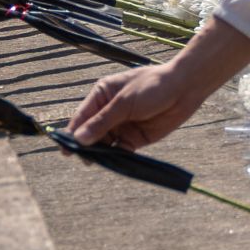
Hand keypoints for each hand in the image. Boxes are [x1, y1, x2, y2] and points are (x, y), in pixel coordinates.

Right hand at [65, 17, 249, 151]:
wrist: (185, 88)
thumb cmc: (153, 86)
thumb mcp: (125, 102)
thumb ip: (103, 122)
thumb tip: (79, 139)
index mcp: (101, 96)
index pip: (81, 117)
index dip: (71, 134)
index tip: (65, 150)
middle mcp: (108, 112)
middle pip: (89, 134)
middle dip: (85, 147)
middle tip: (84, 159)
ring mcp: (121, 126)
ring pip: (103, 145)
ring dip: (99, 154)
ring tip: (97, 162)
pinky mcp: (134, 138)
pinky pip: (119, 151)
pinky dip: (116, 158)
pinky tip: (114, 163)